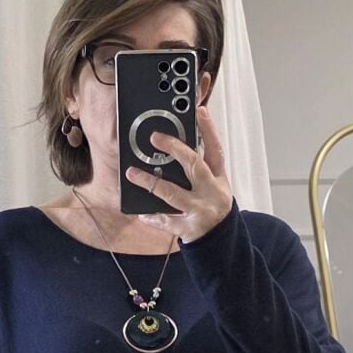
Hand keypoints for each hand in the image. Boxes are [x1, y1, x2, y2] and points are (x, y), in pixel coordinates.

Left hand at [125, 101, 232, 243]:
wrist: (220, 242)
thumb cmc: (212, 207)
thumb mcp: (214, 186)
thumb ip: (200, 167)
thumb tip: (177, 144)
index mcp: (219, 179)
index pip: (216, 149)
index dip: (209, 129)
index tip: (200, 110)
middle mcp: (212, 192)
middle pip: (195, 166)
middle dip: (175, 149)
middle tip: (155, 137)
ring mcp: (200, 211)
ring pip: (173, 194)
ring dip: (151, 182)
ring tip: (132, 173)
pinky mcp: (189, 228)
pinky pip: (166, 221)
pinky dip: (152, 216)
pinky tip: (139, 211)